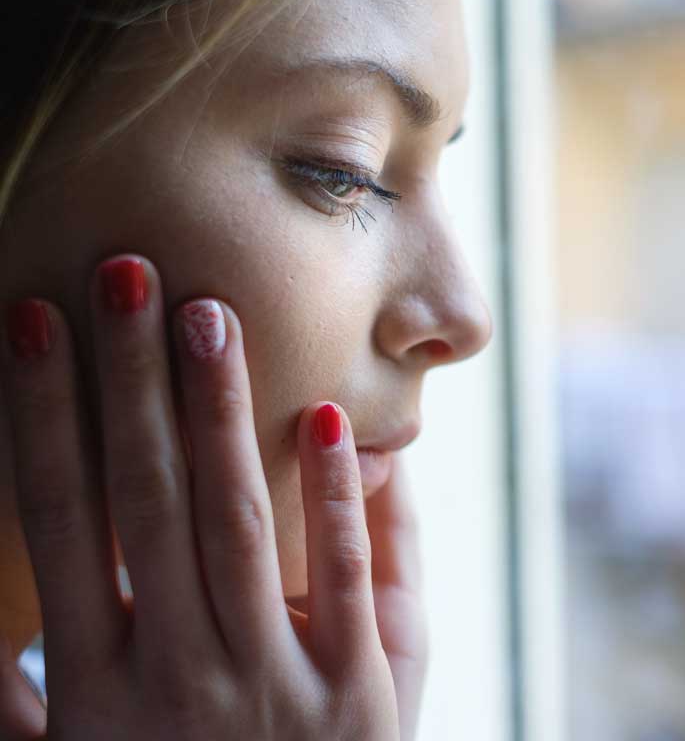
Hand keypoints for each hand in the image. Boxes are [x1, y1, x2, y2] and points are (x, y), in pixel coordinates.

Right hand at [0, 254, 425, 739]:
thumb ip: (14, 700)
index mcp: (92, 683)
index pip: (60, 522)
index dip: (44, 416)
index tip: (33, 323)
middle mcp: (176, 672)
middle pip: (147, 498)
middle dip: (132, 380)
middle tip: (125, 273)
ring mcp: (274, 681)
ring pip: (240, 521)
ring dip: (222, 410)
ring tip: (208, 314)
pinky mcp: (363, 692)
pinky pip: (350, 576)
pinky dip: (339, 497)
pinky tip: (330, 419)